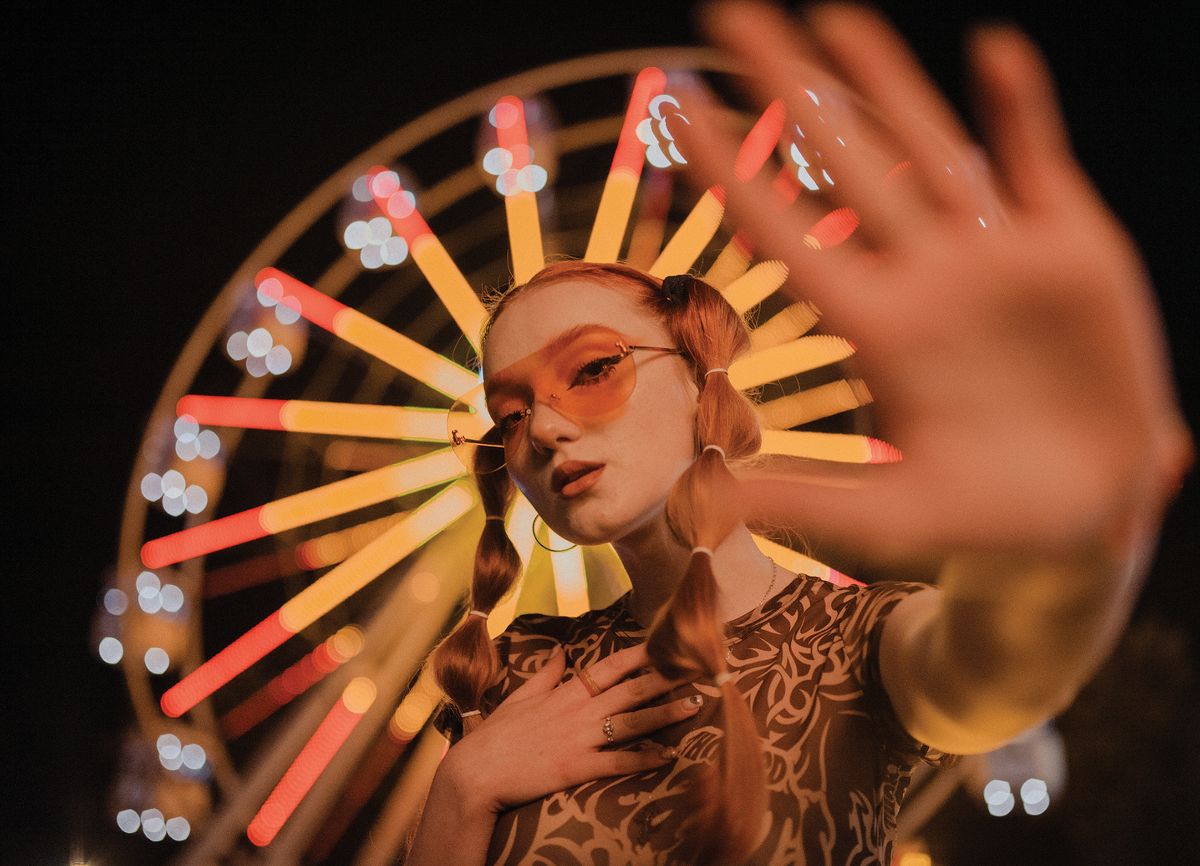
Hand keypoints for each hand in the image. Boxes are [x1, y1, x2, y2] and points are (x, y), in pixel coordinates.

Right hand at [442, 642, 699, 814]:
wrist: (475, 772)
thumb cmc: (496, 736)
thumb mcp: (520, 697)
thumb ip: (546, 674)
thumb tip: (561, 650)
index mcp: (566, 692)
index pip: (610, 666)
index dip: (640, 654)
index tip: (665, 643)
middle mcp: (578, 711)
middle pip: (630, 689)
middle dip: (665, 678)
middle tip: (696, 668)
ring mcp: (580, 739)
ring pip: (632, 721)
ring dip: (665, 713)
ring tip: (694, 705)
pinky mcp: (578, 767)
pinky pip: (619, 761)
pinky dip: (645, 758)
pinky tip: (669, 755)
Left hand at [681, 2, 1191, 560]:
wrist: (1082, 517)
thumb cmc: (980, 524)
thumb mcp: (895, 519)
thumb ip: (810, 503)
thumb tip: (704, 503)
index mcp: (875, 330)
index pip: (786, 235)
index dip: (731, 173)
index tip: (675, 110)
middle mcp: (923, 277)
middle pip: (843, 164)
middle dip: (788, 88)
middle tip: (727, 14)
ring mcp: (993, 257)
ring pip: (930, 148)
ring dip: (884, 81)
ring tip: (831, 17)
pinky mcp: (1071, 249)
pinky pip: (1039, 164)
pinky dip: (1022, 110)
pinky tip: (992, 49)